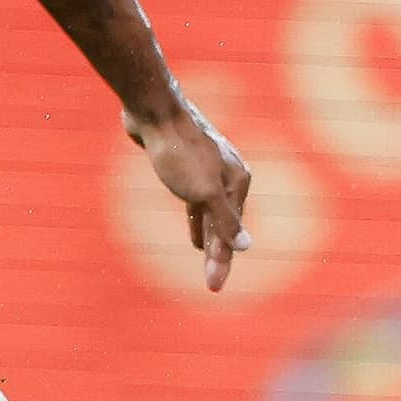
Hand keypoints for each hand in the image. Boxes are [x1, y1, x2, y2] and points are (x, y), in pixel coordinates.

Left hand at [128, 98, 252, 291]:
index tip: (214, 288)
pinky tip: (192, 224)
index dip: (223, 261)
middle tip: (213, 285)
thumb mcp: (204, 192)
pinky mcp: (188, 165)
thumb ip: (224, 221)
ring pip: (211, 212)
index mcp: (238, 182)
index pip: (231, 232)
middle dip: (218, 254)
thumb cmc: (179, 152)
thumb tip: (246, 247)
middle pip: (223, 224)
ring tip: (205, 257)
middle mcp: (228, 175)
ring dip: (209, 235)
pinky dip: (197, 217)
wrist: (154, 112)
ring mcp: (209, 169)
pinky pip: (197, 199)